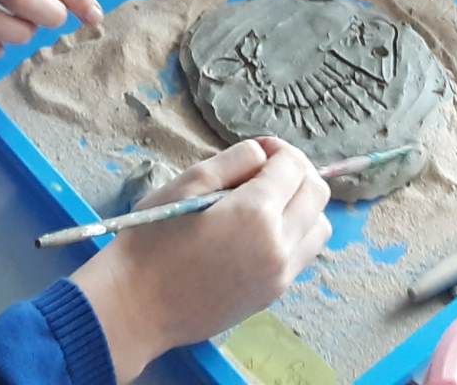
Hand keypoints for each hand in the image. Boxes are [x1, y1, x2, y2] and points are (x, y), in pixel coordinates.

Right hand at [70, 139, 330, 379]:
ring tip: (266, 203)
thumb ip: (232, 161)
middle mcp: (279, 245)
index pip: (294, 166)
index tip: (258, 149)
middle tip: (265, 170)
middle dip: (297, 172)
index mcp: (256, 213)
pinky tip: (258, 233)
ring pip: (319, 227)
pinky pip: (302, 254)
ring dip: (302, 206)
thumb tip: (263, 155)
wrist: (137, 307)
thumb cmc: (151, 241)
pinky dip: (294, 234)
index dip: (279, 148)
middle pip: (317, 194)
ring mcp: (280, 275)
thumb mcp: (186, 184)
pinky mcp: (273, 295)